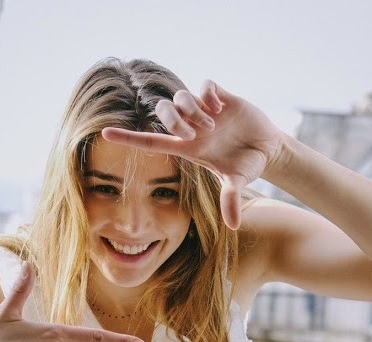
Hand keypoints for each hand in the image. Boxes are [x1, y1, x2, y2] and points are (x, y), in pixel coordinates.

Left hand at [102, 80, 283, 228]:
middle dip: (175, 119)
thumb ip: (231, 199)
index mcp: (187, 148)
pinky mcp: (220, 96)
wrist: (267, 149)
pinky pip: (204, 85)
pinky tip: (220, 107)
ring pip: (181, 96)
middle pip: (164, 111)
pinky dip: (208, 93)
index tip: (104, 133)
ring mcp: (204, 110)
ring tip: (213, 124)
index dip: (128, 137)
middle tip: (198, 134)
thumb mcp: (237, 182)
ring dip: (193, 109)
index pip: (150, 141)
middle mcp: (191, 127)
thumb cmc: (246, 166)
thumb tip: (234, 226)